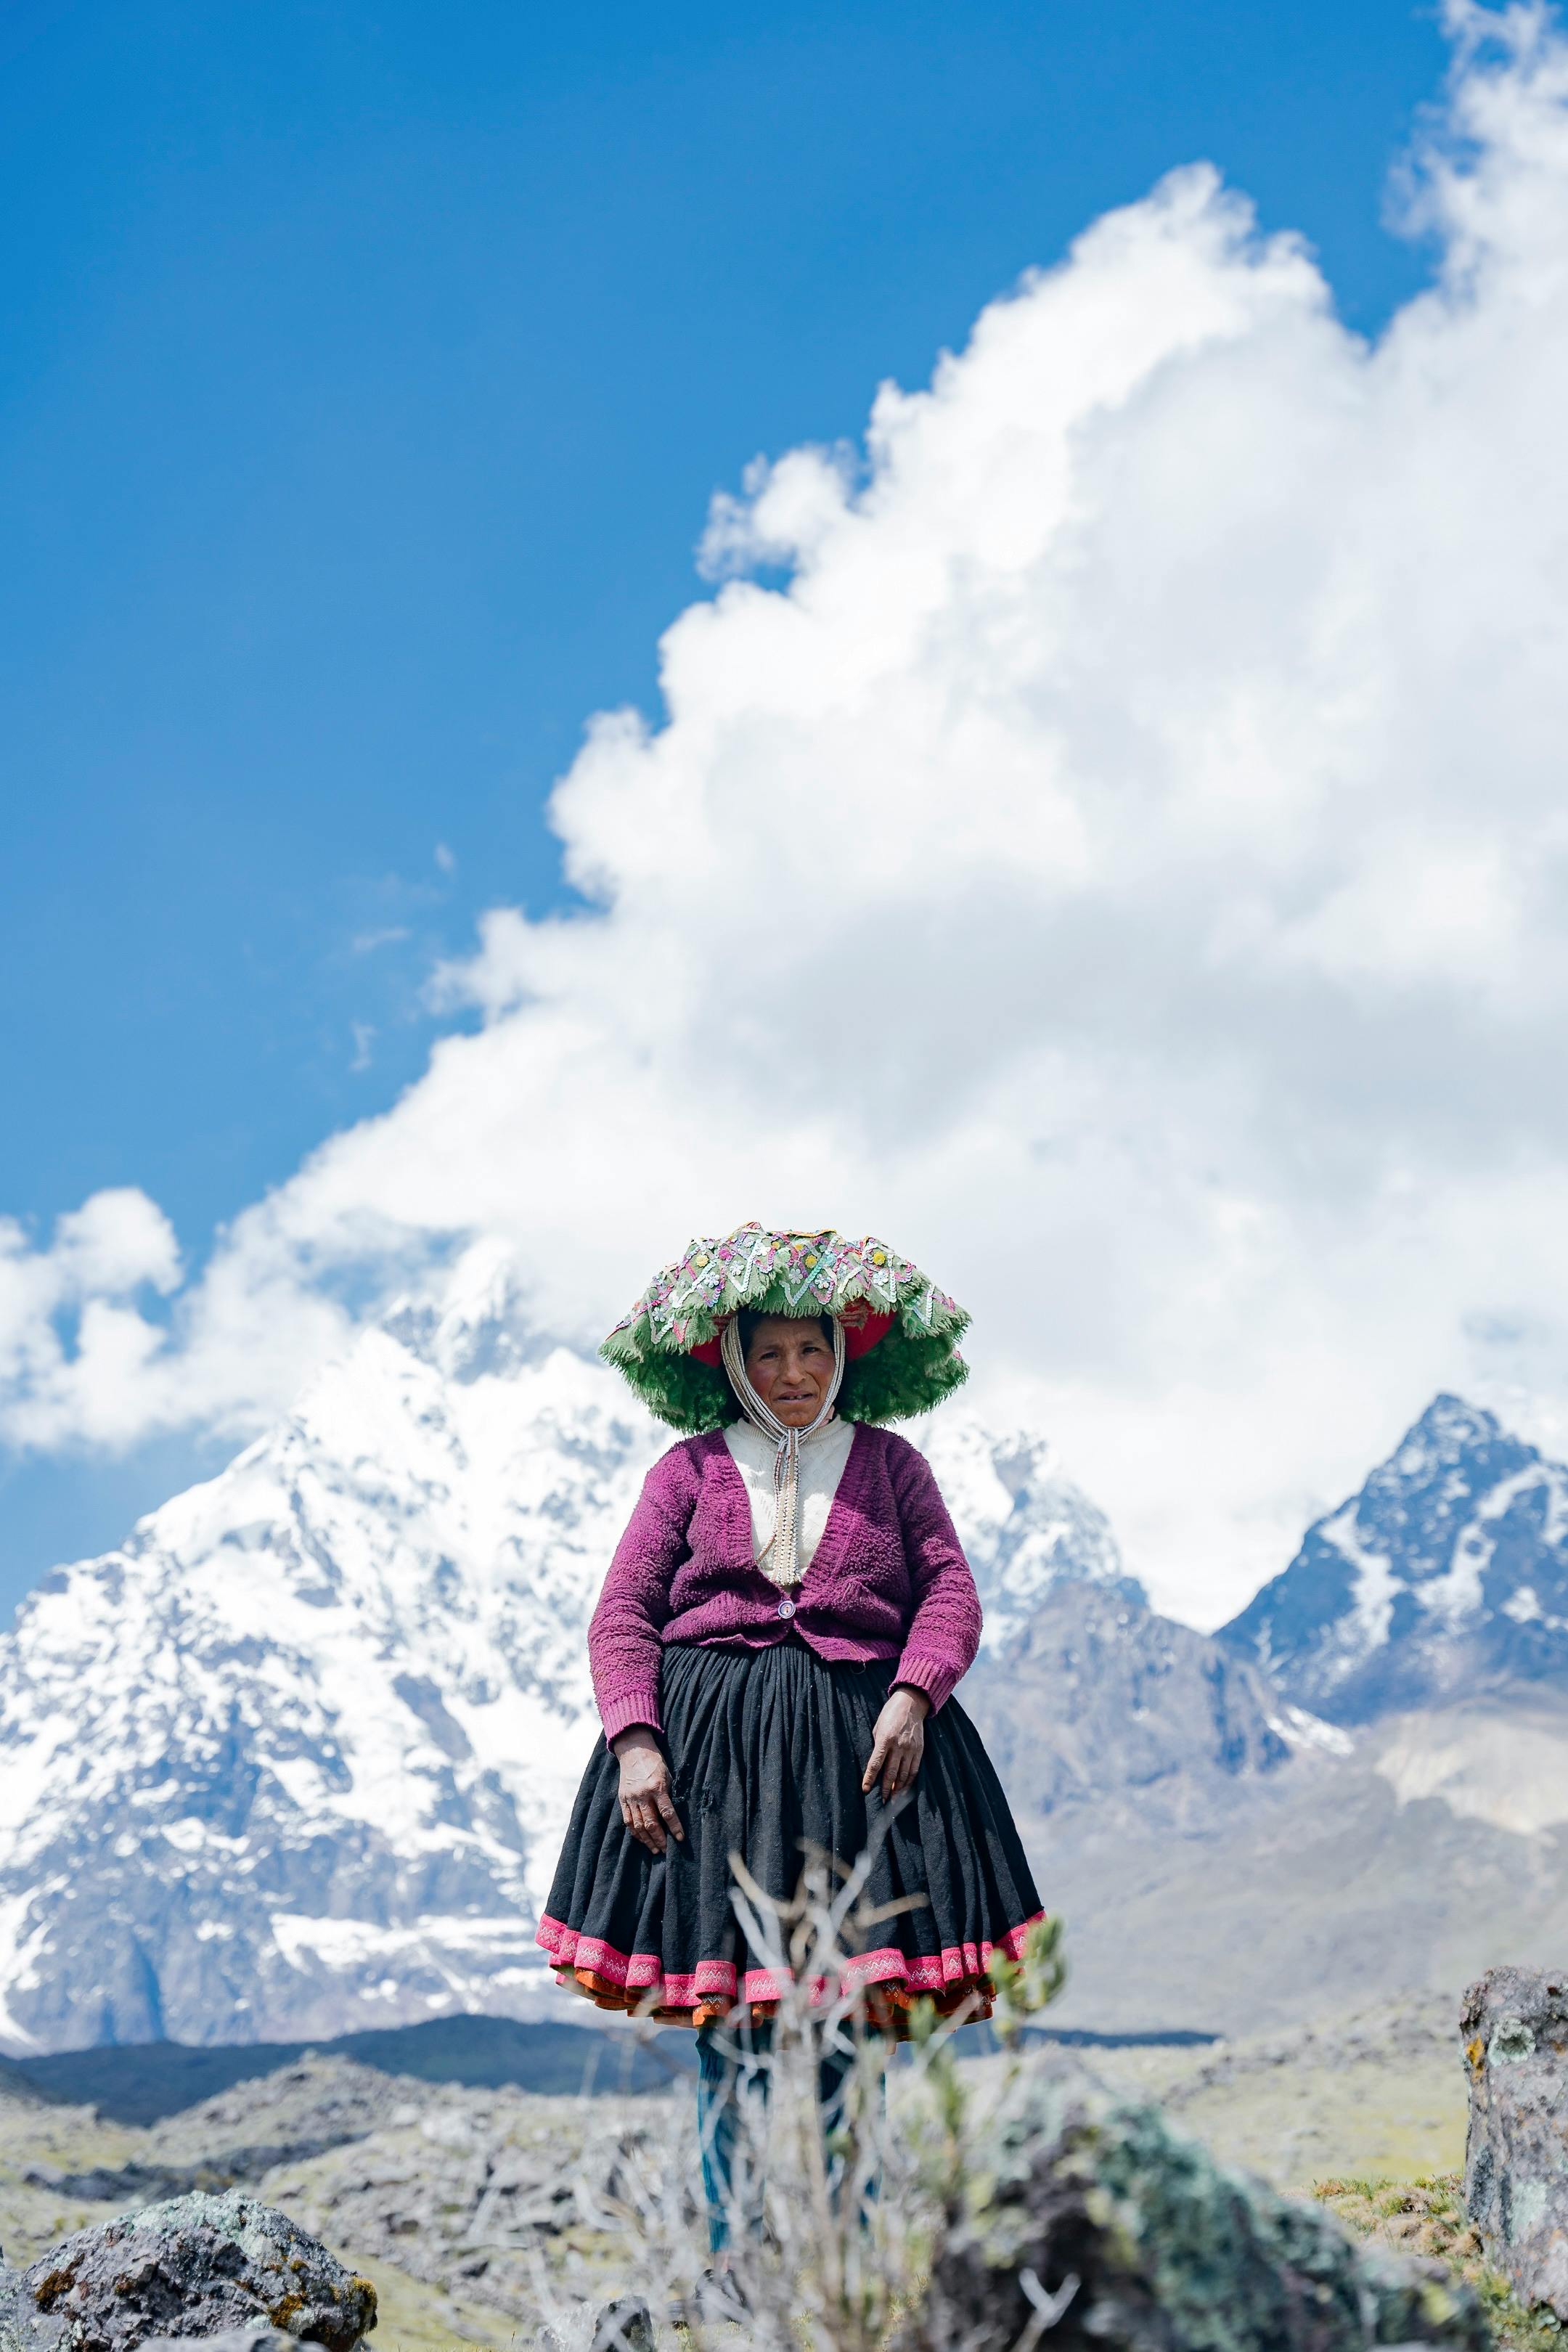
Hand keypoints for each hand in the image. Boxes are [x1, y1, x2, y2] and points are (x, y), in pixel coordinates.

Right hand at [613, 1728, 684, 1854]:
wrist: (634, 1751)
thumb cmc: (655, 1763)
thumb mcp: (667, 1776)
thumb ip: (669, 1795)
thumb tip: (673, 1816)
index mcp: (657, 1787)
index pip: (667, 1812)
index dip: (675, 1827)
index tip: (680, 1839)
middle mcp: (643, 1794)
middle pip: (651, 1823)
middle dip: (660, 1839)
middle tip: (666, 1850)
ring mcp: (631, 1798)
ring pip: (638, 1825)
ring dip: (647, 1840)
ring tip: (655, 1850)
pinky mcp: (622, 1800)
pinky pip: (628, 1821)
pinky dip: (635, 1833)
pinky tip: (642, 1839)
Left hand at [862, 1686, 929, 1802]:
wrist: (911, 1704)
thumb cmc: (890, 1714)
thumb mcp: (878, 1727)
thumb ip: (877, 1745)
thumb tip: (875, 1763)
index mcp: (885, 1739)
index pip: (875, 1764)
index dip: (870, 1778)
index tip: (865, 1790)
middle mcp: (898, 1746)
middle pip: (890, 1773)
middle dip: (885, 1789)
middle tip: (881, 1801)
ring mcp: (910, 1749)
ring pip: (904, 1775)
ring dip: (897, 1789)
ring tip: (892, 1799)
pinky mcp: (919, 1750)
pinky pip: (914, 1770)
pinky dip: (909, 1782)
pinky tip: (904, 1788)